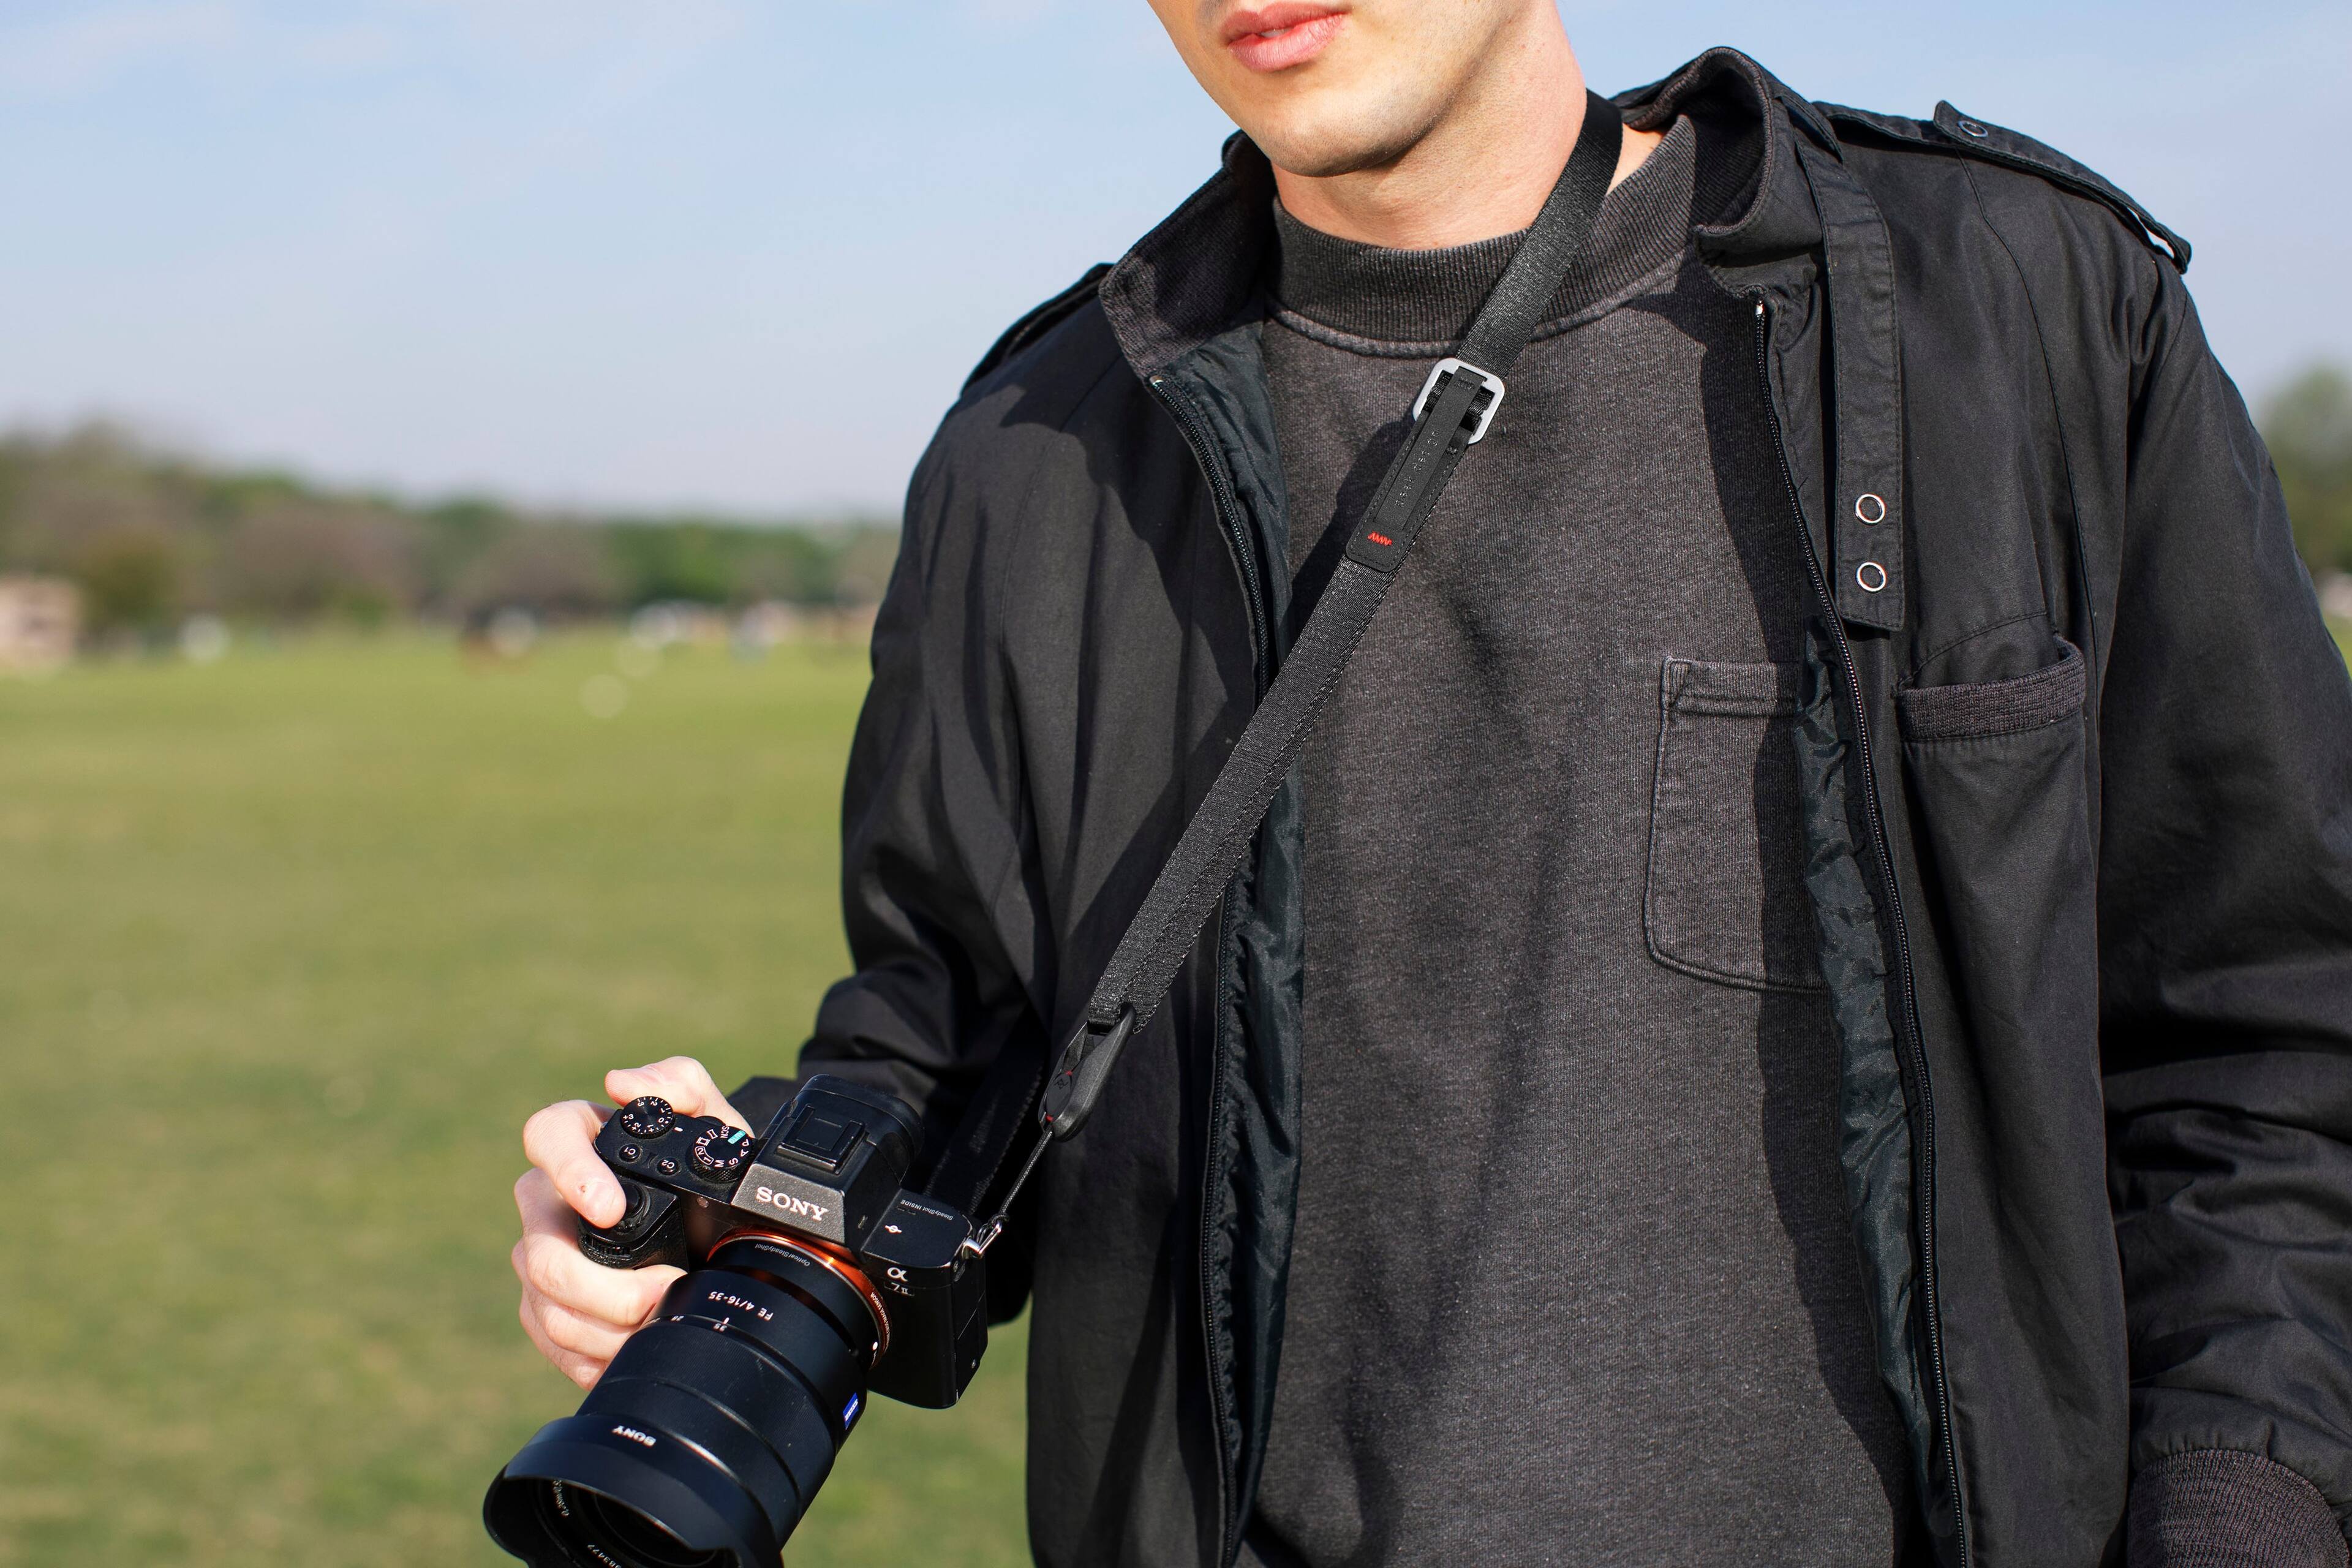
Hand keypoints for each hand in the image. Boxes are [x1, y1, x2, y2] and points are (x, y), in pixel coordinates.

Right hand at [511, 1057, 747, 1387]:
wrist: (718, 1232)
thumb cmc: (709, 1171)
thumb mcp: (716, 1124)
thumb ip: (682, 1083)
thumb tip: (624, 1084)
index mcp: (581, 1141)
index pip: (546, 1135)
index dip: (568, 1172)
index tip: (610, 1208)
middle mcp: (549, 1200)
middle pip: (541, 1250)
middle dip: (601, 1286)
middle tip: (663, 1290)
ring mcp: (542, 1256)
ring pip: (546, 1303)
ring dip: (605, 1326)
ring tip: (659, 1320)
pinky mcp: (545, 1306)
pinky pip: (552, 1340)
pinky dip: (593, 1353)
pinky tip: (632, 1345)